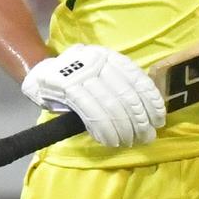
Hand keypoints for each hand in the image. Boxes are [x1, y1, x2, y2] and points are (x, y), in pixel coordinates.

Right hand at [21, 44, 165, 147]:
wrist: (39, 72)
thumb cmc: (76, 78)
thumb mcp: (101, 73)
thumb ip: (120, 85)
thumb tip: (146, 111)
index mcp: (110, 57)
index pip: (138, 79)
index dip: (151, 101)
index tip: (159, 118)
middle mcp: (99, 62)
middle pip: (127, 94)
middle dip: (140, 119)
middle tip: (147, 136)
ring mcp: (82, 74)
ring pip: (111, 105)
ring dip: (124, 128)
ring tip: (131, 141)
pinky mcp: (68, 88)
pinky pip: (92, 113)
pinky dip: (104, 130)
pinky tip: (111, 140)